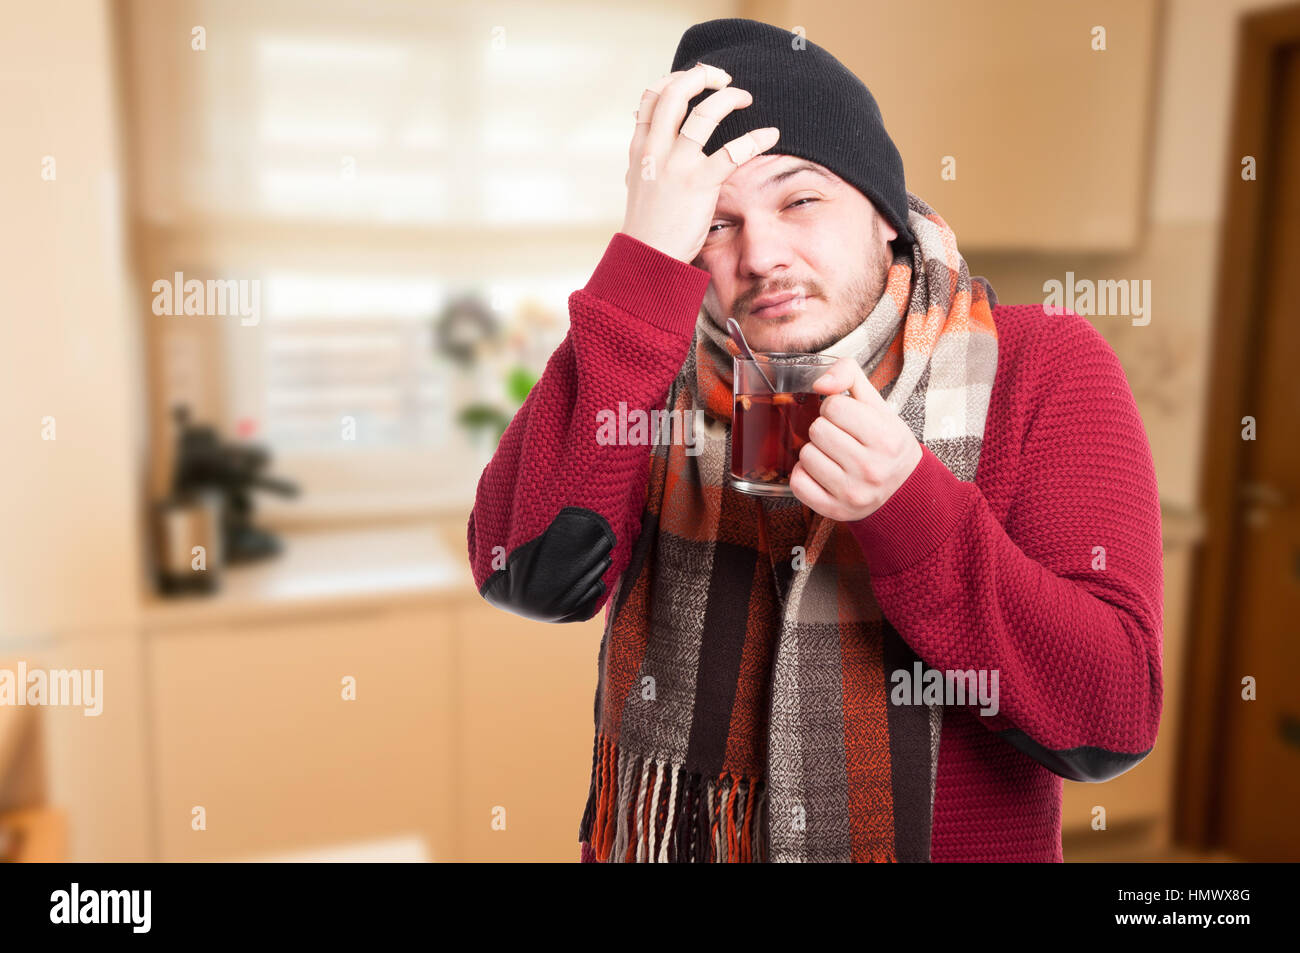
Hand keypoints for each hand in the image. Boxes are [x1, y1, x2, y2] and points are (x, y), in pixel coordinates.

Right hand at [622, 62, 779, 263]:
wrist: (647, 259)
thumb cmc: (649, 226)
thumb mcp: (640, 183)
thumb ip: (647, 157)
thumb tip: (651, 138)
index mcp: (640, 148)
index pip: (651, 97)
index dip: (675, 80)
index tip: (696, 80)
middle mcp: (655, 150)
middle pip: (675, 92)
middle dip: (702, 76)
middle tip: (724, 78)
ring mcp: (676, 166)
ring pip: (704, 112)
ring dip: (729, 97)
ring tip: (746, 97)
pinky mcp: (699, 184)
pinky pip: (733, 151)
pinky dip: (755, 138)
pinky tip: (771, 135)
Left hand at [789, 357, 923, 521]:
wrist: (904, 490)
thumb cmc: (887, 444)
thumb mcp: (878, 405)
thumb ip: (849, 375)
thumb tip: (819, 382)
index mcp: (885, 437)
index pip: (833, 407)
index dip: (834, 408)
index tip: (845, 418)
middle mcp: (870, 468)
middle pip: (817, 430)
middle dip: (824, 429)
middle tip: (840, 438)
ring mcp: (852, 492)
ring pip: (805, 455)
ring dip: (815, 451)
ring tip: (834, 456)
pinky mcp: (835, 509)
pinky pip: (798, 483)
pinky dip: (804, 475)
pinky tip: (821, 472)